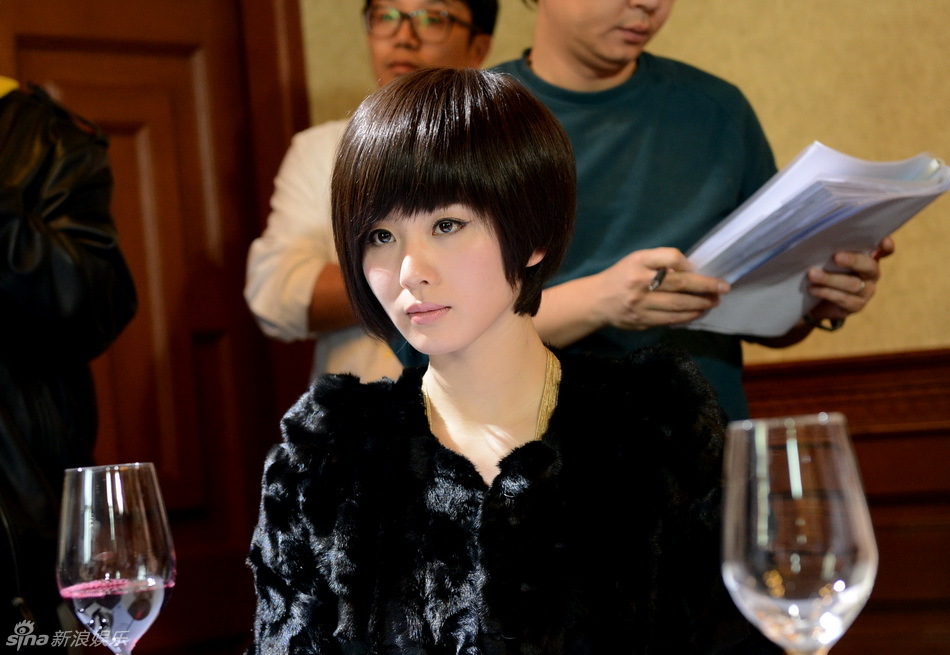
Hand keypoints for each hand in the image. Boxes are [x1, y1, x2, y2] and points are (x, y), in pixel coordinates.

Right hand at [592, 247, 729, 330]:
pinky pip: (670, 320)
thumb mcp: (636, 260)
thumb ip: (660, 261)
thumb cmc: (622, 276)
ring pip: (678, 305)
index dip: (688, 264)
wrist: (596, 300)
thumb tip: (690, 270)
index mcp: (638, 262)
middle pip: (679, 283)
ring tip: (714, 302)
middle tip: (723, 288)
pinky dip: (688, 316)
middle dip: (706, 286)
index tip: (698, 269)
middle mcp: (639, 281)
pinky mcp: (642, 320)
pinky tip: (698, 312)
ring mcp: (640, 304)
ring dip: (701, 304)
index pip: (670, 257)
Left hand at [805, 236, 894, 322]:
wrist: (817, 301)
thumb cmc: (824, 270)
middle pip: (868, 266)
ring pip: (853, 284)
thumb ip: (831, 249)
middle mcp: (871, 273)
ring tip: (812, 274)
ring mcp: (866, 290)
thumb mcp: (827, 258)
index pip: (885, 250)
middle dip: (852, 260)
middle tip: (836, 257)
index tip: (883, 242)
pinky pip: (844, 299)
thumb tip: (817, 240)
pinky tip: (813, 289)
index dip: (886, 246)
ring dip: (830, 279)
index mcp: (868, 256)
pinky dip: (826, 292)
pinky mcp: (856, 305)